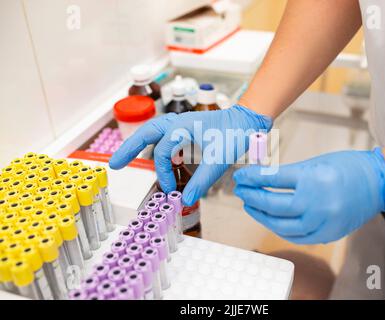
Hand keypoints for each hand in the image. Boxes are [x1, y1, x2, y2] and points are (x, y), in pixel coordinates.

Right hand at [109, 105, 272, 205]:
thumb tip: (186, 200)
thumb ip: (201, 181)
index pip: (162, 154)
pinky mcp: (187, 127)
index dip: (163, 173)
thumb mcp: (218, 160)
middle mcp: (178, 122)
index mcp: (181, 127)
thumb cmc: (235, 133)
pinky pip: (164, 134)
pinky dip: (154, 142)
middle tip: (114, 164)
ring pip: (153, 131)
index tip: (169, 189)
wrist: (248, 120)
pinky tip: (154, 152)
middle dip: (129, 148)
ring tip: (125, 156)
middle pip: (145, 133)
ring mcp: (182, 123)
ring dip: (139, 143)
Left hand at [233, 148, 384, 243]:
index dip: (253, 178)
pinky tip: (269, 220)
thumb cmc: (348, 168)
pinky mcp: (327, 234)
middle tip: (241, 190)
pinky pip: (296, 236)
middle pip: (273, 205)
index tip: (241, 176)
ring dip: (261, 216)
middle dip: (252, 197)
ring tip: (250, 206)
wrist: (378, 183)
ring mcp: (322, 222)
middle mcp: (316, 202)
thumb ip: (289, 175)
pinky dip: (280, 229)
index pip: (272, 179)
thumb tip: (262, 180)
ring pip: (281, 225)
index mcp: (312, 178)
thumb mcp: (315, 163)